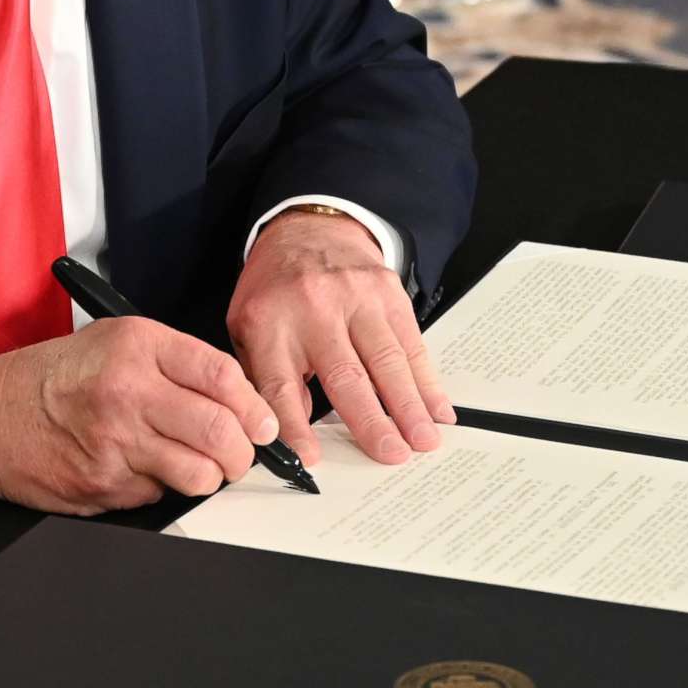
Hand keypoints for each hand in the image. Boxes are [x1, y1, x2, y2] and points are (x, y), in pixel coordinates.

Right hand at [0, 318, 277, 512]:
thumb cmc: (53, 378)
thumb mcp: (115, 341)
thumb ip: (176, 362)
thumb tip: (237, 399)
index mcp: (139, 347)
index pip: (223, 377)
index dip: (256, 407)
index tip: (263, 422)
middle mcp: (130, 391)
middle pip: (221, 431)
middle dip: (244, 451)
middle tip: (241, 453)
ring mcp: (117, 442)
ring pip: (200, 473)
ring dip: (211, 477)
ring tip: (200, 467)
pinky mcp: (105, 484)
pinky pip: (160, 494)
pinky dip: (164, 488)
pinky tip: (144, 470)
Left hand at [228, 209, 453, 464]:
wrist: (308, 227)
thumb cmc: (276, 289)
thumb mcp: (249, 328)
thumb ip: (267, 377)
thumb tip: (296, 430)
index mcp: (269, 323)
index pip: (280, 384)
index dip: (296, 426)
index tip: (312, 459)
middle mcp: (314, 309)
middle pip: (345, 375)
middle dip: (371, 420)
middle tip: (391, 455)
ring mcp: (355, 298)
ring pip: (386, 360)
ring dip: (409, 405)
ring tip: (424, 440)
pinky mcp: (388, 293)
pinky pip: (411, 343)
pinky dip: (427, 380)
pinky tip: (438, 408)